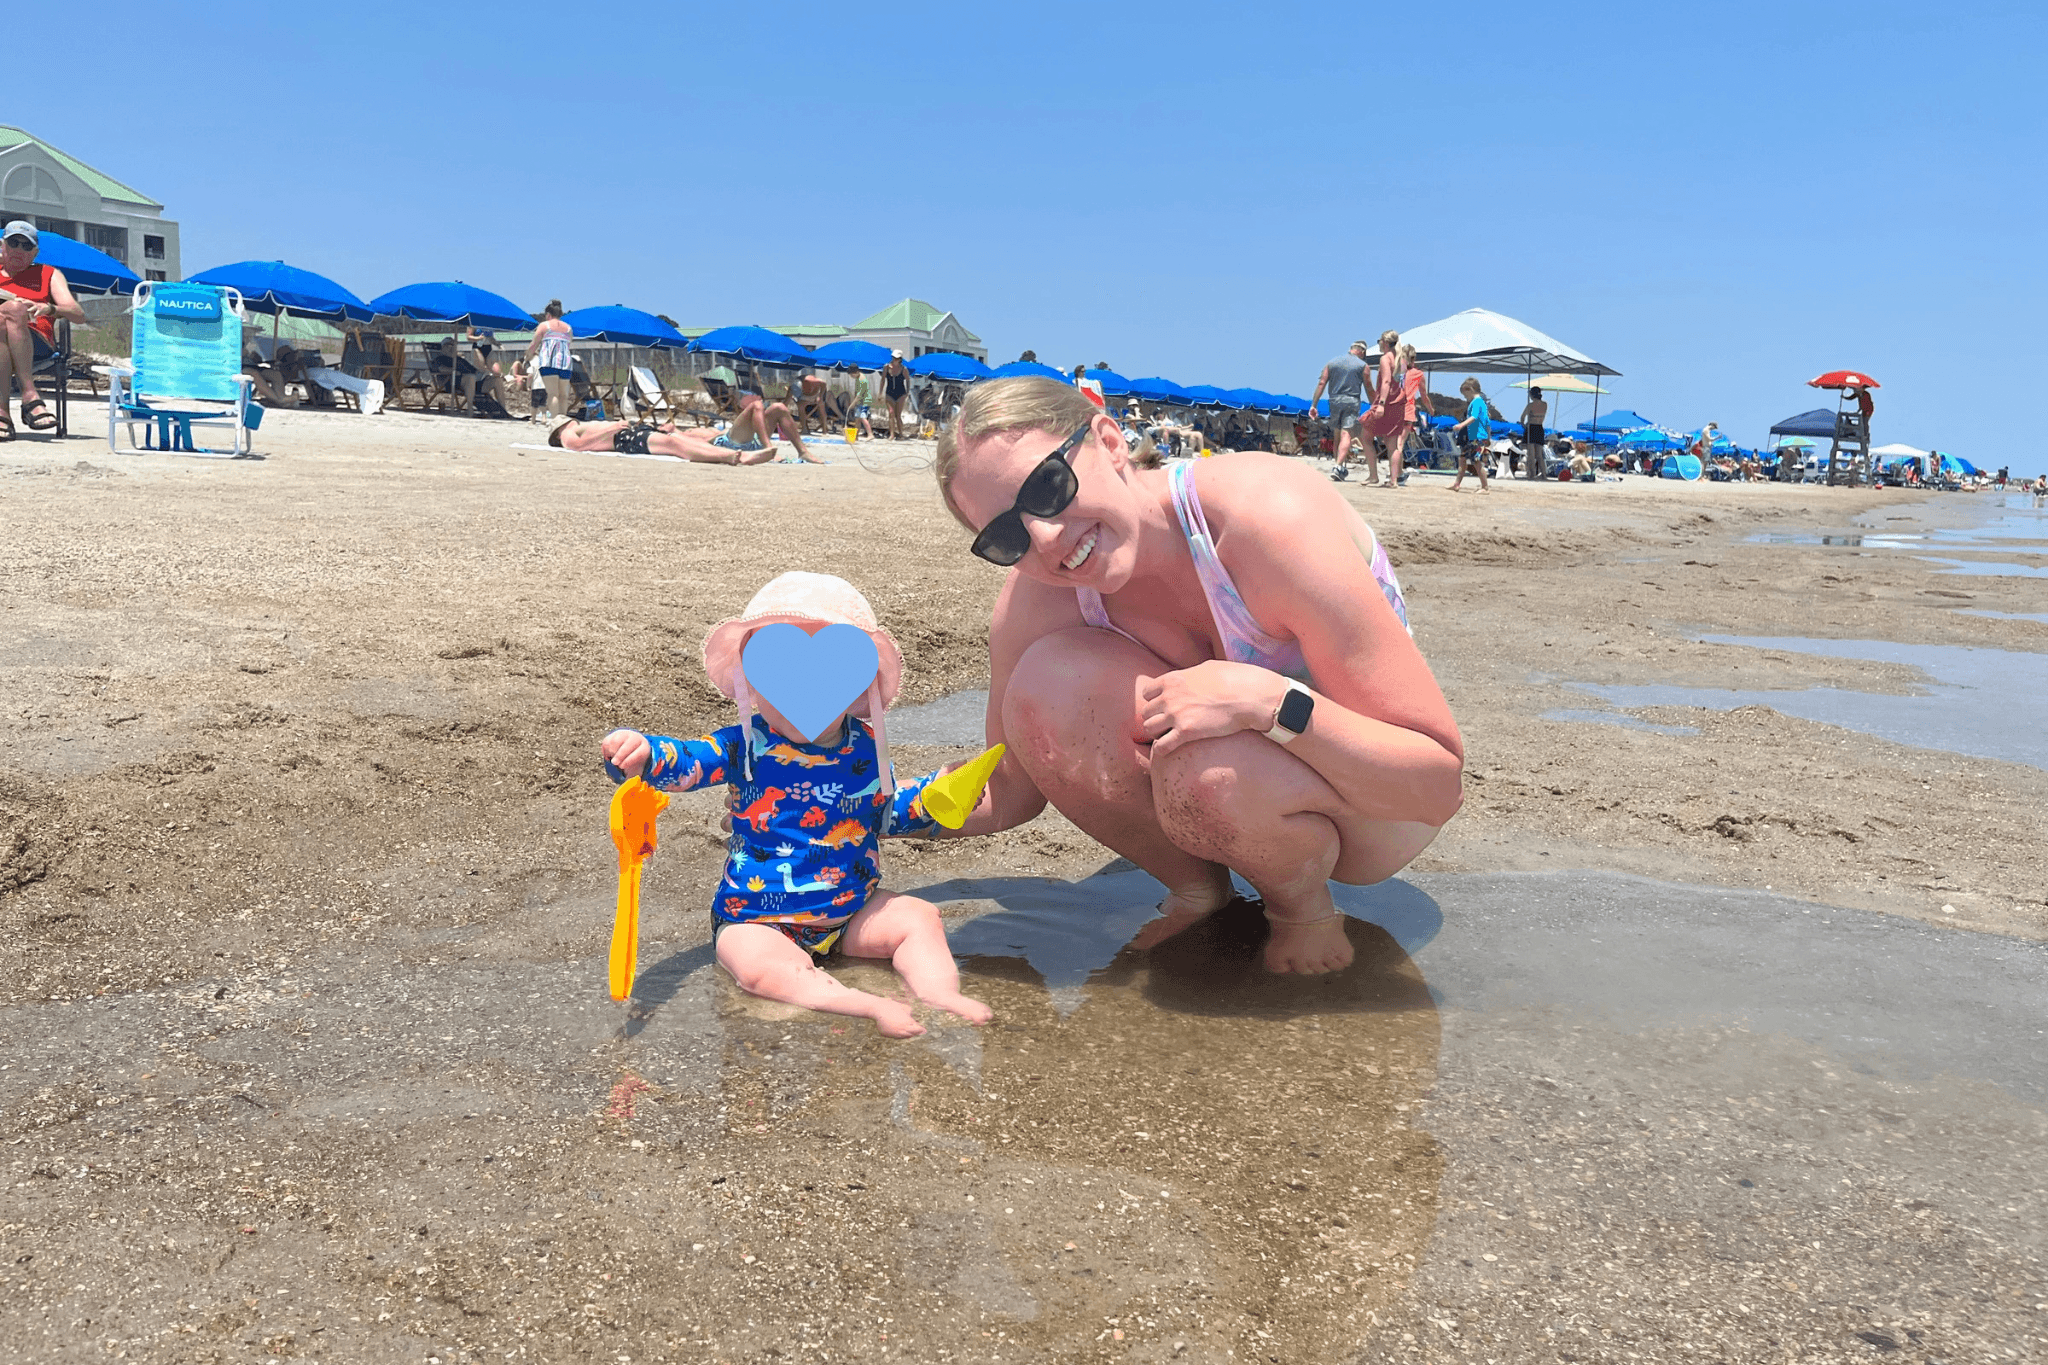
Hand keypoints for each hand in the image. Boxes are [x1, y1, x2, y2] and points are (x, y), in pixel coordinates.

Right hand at [600, 729, 650, 778]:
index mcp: (644, 748)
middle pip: (628, 745)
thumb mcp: (636, 769)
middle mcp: (636, 738)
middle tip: (614, 763)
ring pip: (617, 741)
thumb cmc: (633, 761)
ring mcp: (626, 735)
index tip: (622, 766)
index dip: (630, 759)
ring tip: (611, 759)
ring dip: (612, 752)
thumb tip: (627, 787)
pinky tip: (608, 755)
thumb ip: (632, 777)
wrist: (630, 747)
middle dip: (620, 754)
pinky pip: (608, 740)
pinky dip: (606, 749)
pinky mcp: (615, 734)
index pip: (639, 752)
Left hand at [1134, 661, 1286, 761]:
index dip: (1155, 701)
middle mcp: (1169, 696)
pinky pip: (1161, 746)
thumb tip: (1191, 678)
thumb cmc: (1235, 679)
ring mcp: (1176, 715)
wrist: (1249, 696)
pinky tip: (1169, 750)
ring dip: (1157, 734)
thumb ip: (1191, 675)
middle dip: (1156, 718)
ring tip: (1169, 736)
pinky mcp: (1186, 733)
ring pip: (1149, 729)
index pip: (1147, 693)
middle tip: (1168, 725)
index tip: (1165, 707)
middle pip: (1146, 712)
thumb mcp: (1208, 668)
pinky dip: (1162, 750)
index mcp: (1173, 679)